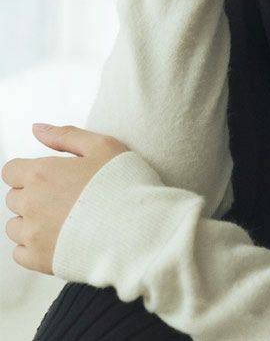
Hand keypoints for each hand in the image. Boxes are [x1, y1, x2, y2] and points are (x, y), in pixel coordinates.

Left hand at [2, 124, 129, 274]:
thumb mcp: (102, 146)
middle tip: (65, 196)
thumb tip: (38, 129)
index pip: (11, 170)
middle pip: (14, 197)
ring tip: (64, 219)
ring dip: (31, 221)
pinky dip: (33, 246)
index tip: (50, 176)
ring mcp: (32, 234)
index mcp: (42, 173)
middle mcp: (31, 203)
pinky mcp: (39, 259)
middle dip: (33, 195)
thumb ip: (66, 135)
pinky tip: (59, 238)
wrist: (137, 227)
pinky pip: (20, 253)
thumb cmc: (124, 184)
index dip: (29, 171)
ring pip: (15, 226)